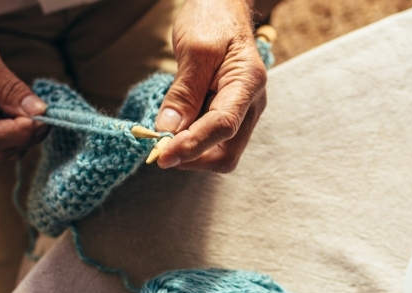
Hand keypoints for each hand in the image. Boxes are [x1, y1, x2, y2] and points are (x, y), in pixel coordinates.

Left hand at [154, 0, 267, 172]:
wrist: (223, 7)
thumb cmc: (212, 20)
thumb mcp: (193, 51)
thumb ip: (183, 93)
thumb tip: (168, 131)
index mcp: (247, 83)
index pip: (222, 126)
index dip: (192, 146)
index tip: (163, 156)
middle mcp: (251, 103)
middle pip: (227, 152)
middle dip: (193, 158)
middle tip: (160, 151)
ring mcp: (243, 111)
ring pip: (221, 152)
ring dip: (192, 153)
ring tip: (165, 138)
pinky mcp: (230, 113)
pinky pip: (214, 140)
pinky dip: (192, 142)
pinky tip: (175, 130)